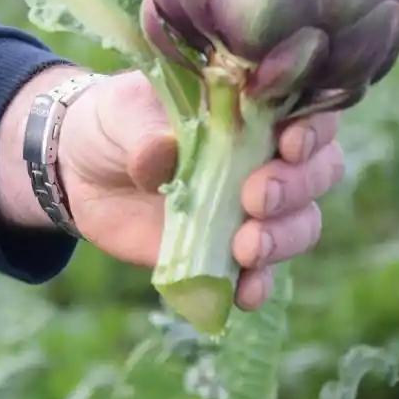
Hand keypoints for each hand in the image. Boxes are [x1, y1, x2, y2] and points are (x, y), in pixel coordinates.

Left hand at [0, 67, 344, 311]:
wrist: (79, 169)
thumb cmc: (113, 121)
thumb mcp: (123, 112)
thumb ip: (147, 131)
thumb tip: (163, 156)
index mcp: (252, 105)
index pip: (309, 110)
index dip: (314, 128)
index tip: (288, 143)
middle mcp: (266, 154)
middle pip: (319, 170)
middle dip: (297, 187)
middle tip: (255, 197)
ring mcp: (251, 206)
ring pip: (302, 223)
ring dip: (284, 238)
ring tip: (247, 247)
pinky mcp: (228, 250)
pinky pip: (261, 273)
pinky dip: (258, 284)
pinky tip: (244, 292)